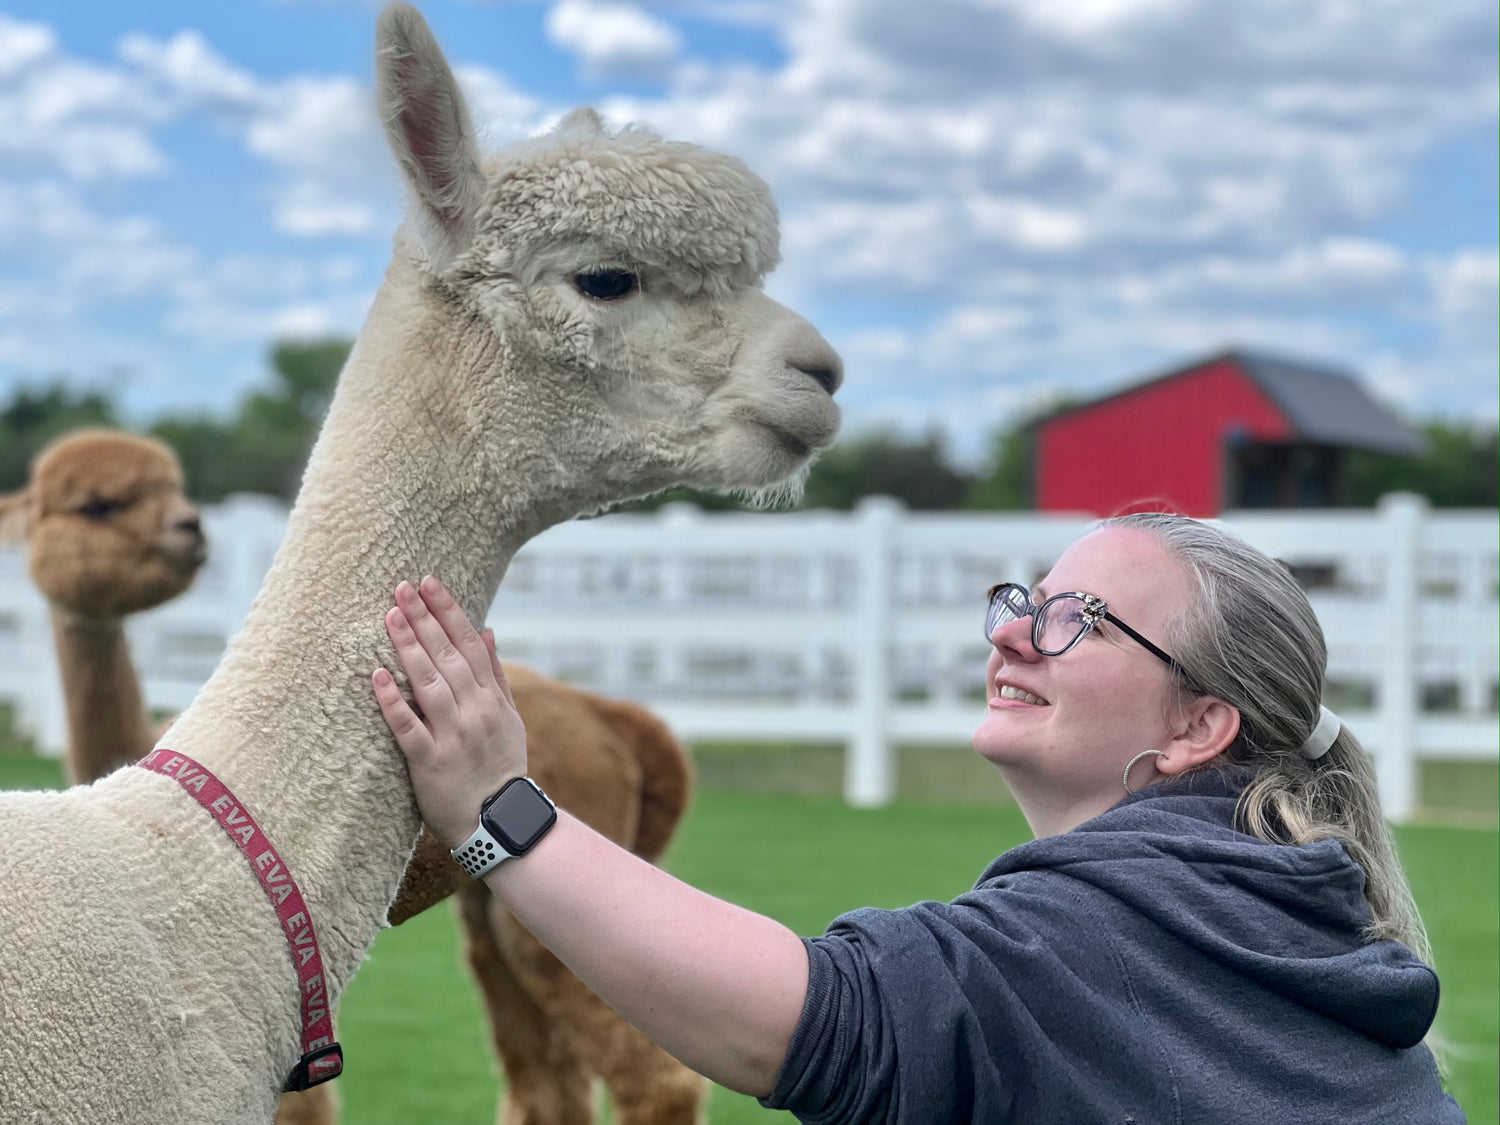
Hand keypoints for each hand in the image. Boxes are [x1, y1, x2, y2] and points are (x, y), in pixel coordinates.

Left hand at [372, 575, 527, 848]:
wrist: (499, 821)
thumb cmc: (500, 766)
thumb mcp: (509, 718)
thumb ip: (496, 674)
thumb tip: (489, 630)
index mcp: (491, 699)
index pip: (470, 644)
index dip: (449, 611)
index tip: (430, 583)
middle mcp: (474, 711)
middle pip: (447, 656)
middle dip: (424, 619)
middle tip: (401, 587)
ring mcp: (452, 736)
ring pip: (428, 683)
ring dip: (409, 648)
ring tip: (390, 615)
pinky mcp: (429, 762)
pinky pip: (408, 727)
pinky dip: (393, 701)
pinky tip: (377, 675)